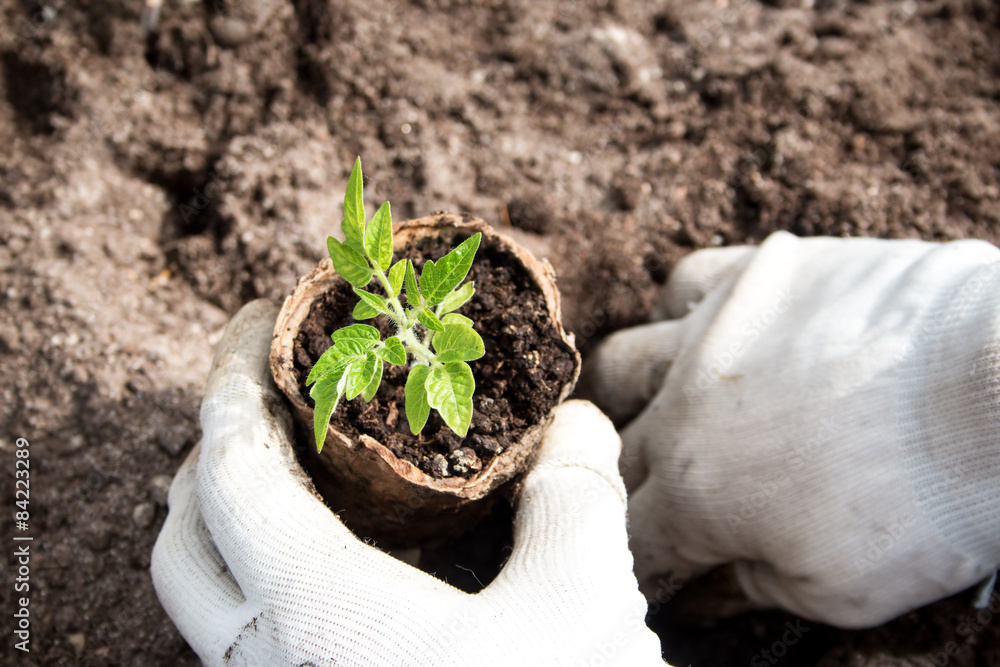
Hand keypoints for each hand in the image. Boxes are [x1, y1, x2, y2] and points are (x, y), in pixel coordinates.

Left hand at [151, 300, 664, 665]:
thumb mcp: (584, 598)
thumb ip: (575, 493)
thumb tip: (577, 425)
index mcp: (319, 614)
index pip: (229, 465)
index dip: (229, 374)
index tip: (257, 316)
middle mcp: (274, 664)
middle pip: (182, 534)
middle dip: (211, 447)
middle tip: (273, 390)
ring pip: (206, 596)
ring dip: (231, 515)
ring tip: (302, 462)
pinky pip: (254, 634)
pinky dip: (273, 572)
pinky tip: (347, 553)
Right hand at [583, 231, 999, 627]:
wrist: (998, 392)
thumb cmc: (927, 504)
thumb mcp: (839, 591)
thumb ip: (749, 590)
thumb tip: (702, 591)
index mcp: (695, 493)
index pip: (632, 539)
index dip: (647, 566)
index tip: (671, 574)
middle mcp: (682, 408)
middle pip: (624, 457)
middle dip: (643, 490)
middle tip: (690, 500)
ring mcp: (713, 332)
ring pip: (624, 364)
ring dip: (634, 399)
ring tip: (677, 411)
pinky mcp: (758, 275)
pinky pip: (686, 284)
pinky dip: (684, 315)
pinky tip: (713, 336)